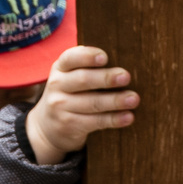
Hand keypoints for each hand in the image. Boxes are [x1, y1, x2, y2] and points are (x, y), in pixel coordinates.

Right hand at [24, 45, 136, 165]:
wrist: (48, 127)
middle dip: (106, 78)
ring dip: (115, 100)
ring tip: (134, 99)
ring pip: (92, 103)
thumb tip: (124, 61)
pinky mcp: (68, 126)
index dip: (88, 56)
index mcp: (60, 67)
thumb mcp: (70, 77)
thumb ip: (88, 68)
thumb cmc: (70, 94)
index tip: (105, 57)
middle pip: (84, 79)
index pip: (71, 58)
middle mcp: (57, 85)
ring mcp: (60, 107)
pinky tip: (128, 117)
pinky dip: (113, 119)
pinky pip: (95, 122)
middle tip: (126, 77)